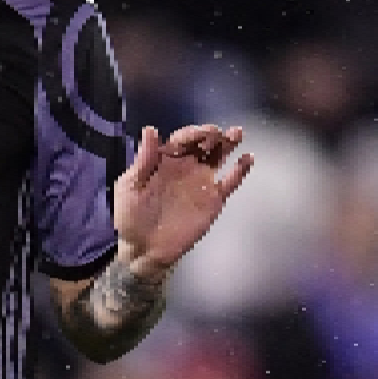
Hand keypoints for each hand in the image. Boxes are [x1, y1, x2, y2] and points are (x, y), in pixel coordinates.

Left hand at [114, 124, 252, 275]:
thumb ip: (143, 159)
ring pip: (218, 158)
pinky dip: (240, 171)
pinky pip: (229, 183)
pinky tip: (248, 158)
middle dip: (213, 135)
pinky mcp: (213, 201)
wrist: (144, 249)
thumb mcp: (129, 186)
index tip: (202, 132)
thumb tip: (150, 129)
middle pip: (203, 145)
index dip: (193, 133)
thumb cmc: (130, 216)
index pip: (182, 139)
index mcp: (164, 161)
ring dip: (228, 144)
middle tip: (220, 132)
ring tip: (237, 133)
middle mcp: (185, 168)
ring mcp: (201, 184)